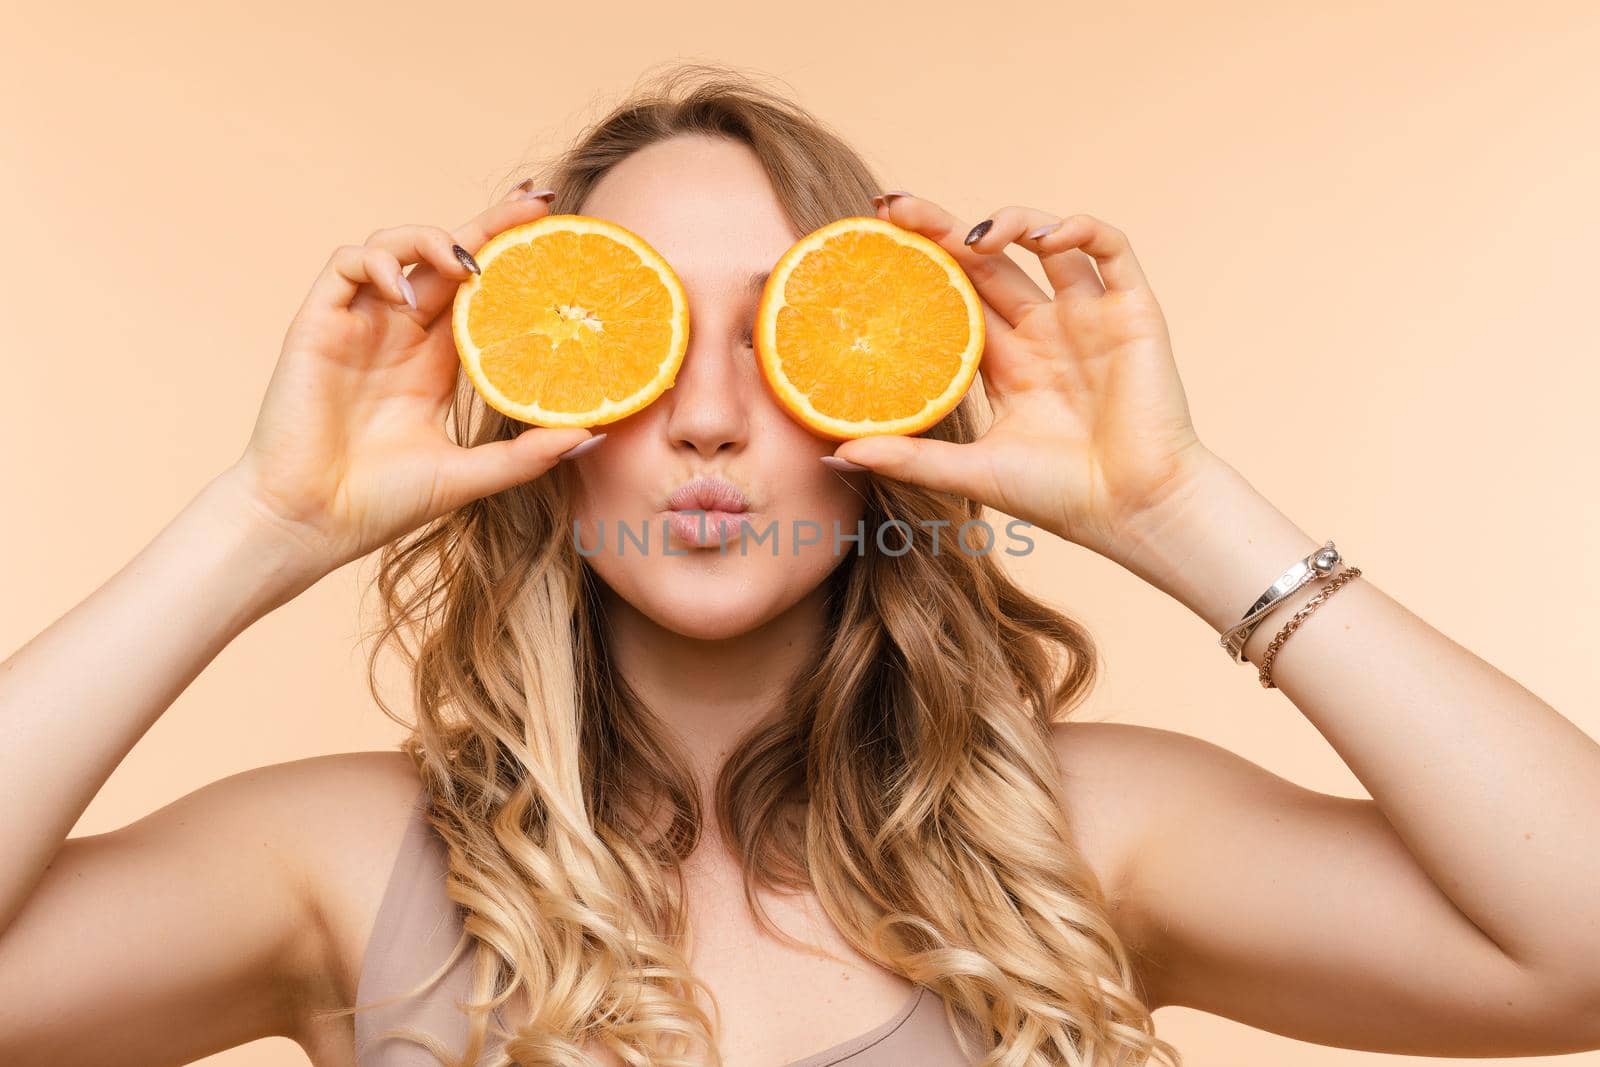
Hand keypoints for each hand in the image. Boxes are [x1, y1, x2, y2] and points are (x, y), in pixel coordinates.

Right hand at [227, 186, 595, 574]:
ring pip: (395, 246)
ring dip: (431, 238)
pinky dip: (377, 263)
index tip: (558, 233)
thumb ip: (526, 455)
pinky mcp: (318, 324)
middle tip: (536, 203)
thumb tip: (592, 434)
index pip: (480, 291)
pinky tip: (403, 293)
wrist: (310, 524)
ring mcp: (359, 325)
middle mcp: (400, 333)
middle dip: (490, 223)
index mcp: (436, 360)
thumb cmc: (381, 504)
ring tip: (467, 263)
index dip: (512, 256)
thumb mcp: (469, 476)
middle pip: (446, 256)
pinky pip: (346, 266)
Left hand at [829, 194, 1218, 563]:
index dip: (920, 264)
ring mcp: (1088, 317)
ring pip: (1047, 242)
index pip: (954, 296)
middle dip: (942, 229)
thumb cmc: (1061, 498)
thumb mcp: (971, 472)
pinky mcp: (1132, 311)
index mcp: (1007, 362)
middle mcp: (1045, 331)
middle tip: (896, 208)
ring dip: (1011, 221)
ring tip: (976, 235)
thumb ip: (909, 459)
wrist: (1136, 512)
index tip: (874, 238)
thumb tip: (837, 454)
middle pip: (988, 261)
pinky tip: (1045, 236)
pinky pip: (1110, 249)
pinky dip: (1079, 228)